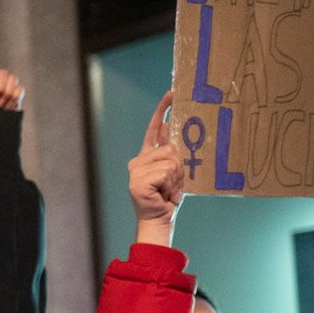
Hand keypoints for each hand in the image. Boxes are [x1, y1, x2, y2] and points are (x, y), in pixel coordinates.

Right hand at [128, 91, 182, 245]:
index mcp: (146, 156)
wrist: (158, 219)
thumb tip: (167, 126)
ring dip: (175, 178)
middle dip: (178, 168)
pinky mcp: (137, 181)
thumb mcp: (173, 171)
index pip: (154, 129)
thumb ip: (168, 151)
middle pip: (169, 149)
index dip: (161, 111)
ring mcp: (135, 171)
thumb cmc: (167, 197)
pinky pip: (164, 173)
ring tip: (167, 191)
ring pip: (169, 161)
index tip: (171, 93)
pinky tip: (161, 194)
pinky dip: (169, 185)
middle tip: (172, 185)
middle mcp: (138, 161)